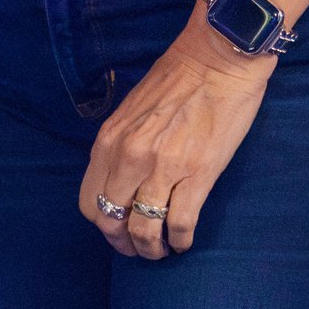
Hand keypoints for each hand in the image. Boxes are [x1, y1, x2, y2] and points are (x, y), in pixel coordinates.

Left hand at [82, 7, 274, 259]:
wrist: (218, 58)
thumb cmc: (178, 77)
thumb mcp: (131, 111)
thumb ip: (121, 145)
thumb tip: (120, 181)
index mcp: (110, 141)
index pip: (90, 202)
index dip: (102, 225)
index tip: (117, 230)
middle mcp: (129, 157)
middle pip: (112, 222)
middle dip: (124, 243)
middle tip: (139, 248)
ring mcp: (162, 168)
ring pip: (144, 231)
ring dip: (151, 249)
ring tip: (162, 250)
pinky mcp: (197, 174)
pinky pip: (180, 223)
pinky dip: (180, 240)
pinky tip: (184, 241)